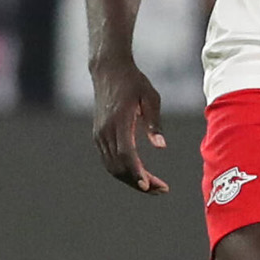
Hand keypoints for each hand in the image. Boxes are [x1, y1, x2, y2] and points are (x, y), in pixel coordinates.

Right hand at [91, 58, 169, 194]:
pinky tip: (139, 175)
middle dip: (139, 182)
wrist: (108, 70)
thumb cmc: (134, 82)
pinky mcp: (98, 135)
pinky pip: (109, 160)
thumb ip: (154, 123)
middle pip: (119, 167)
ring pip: (112, 167)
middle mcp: (105, 131)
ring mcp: (99, 134)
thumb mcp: (150, 97)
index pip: (126, 155)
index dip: (137, 173)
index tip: (149, 186)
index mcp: (119, 122)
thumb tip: (161, 146)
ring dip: (131, 179)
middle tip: (161, 190)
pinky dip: (123, 171)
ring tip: (153, 186)